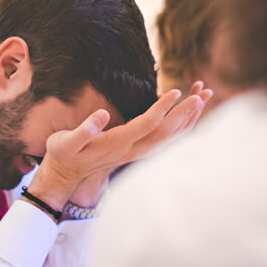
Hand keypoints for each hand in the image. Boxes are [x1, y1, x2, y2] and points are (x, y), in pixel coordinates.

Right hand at [31, 82, 212, 209]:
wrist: (66, 175)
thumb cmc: (63, 154)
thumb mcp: (65, 142)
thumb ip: (83, 130)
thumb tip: (102, 115)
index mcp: (117, 144)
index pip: (147, 125)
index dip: (163, 108)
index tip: (176, 91)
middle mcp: (132, 150)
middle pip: (166, 132)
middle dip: (186, 112)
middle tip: (202, 92)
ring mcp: (137, 153)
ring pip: (170, 137)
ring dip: (189, 118)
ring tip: (203, 97)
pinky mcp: (138, 152)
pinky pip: (166, 139)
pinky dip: (181, 126)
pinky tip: (189, 113)